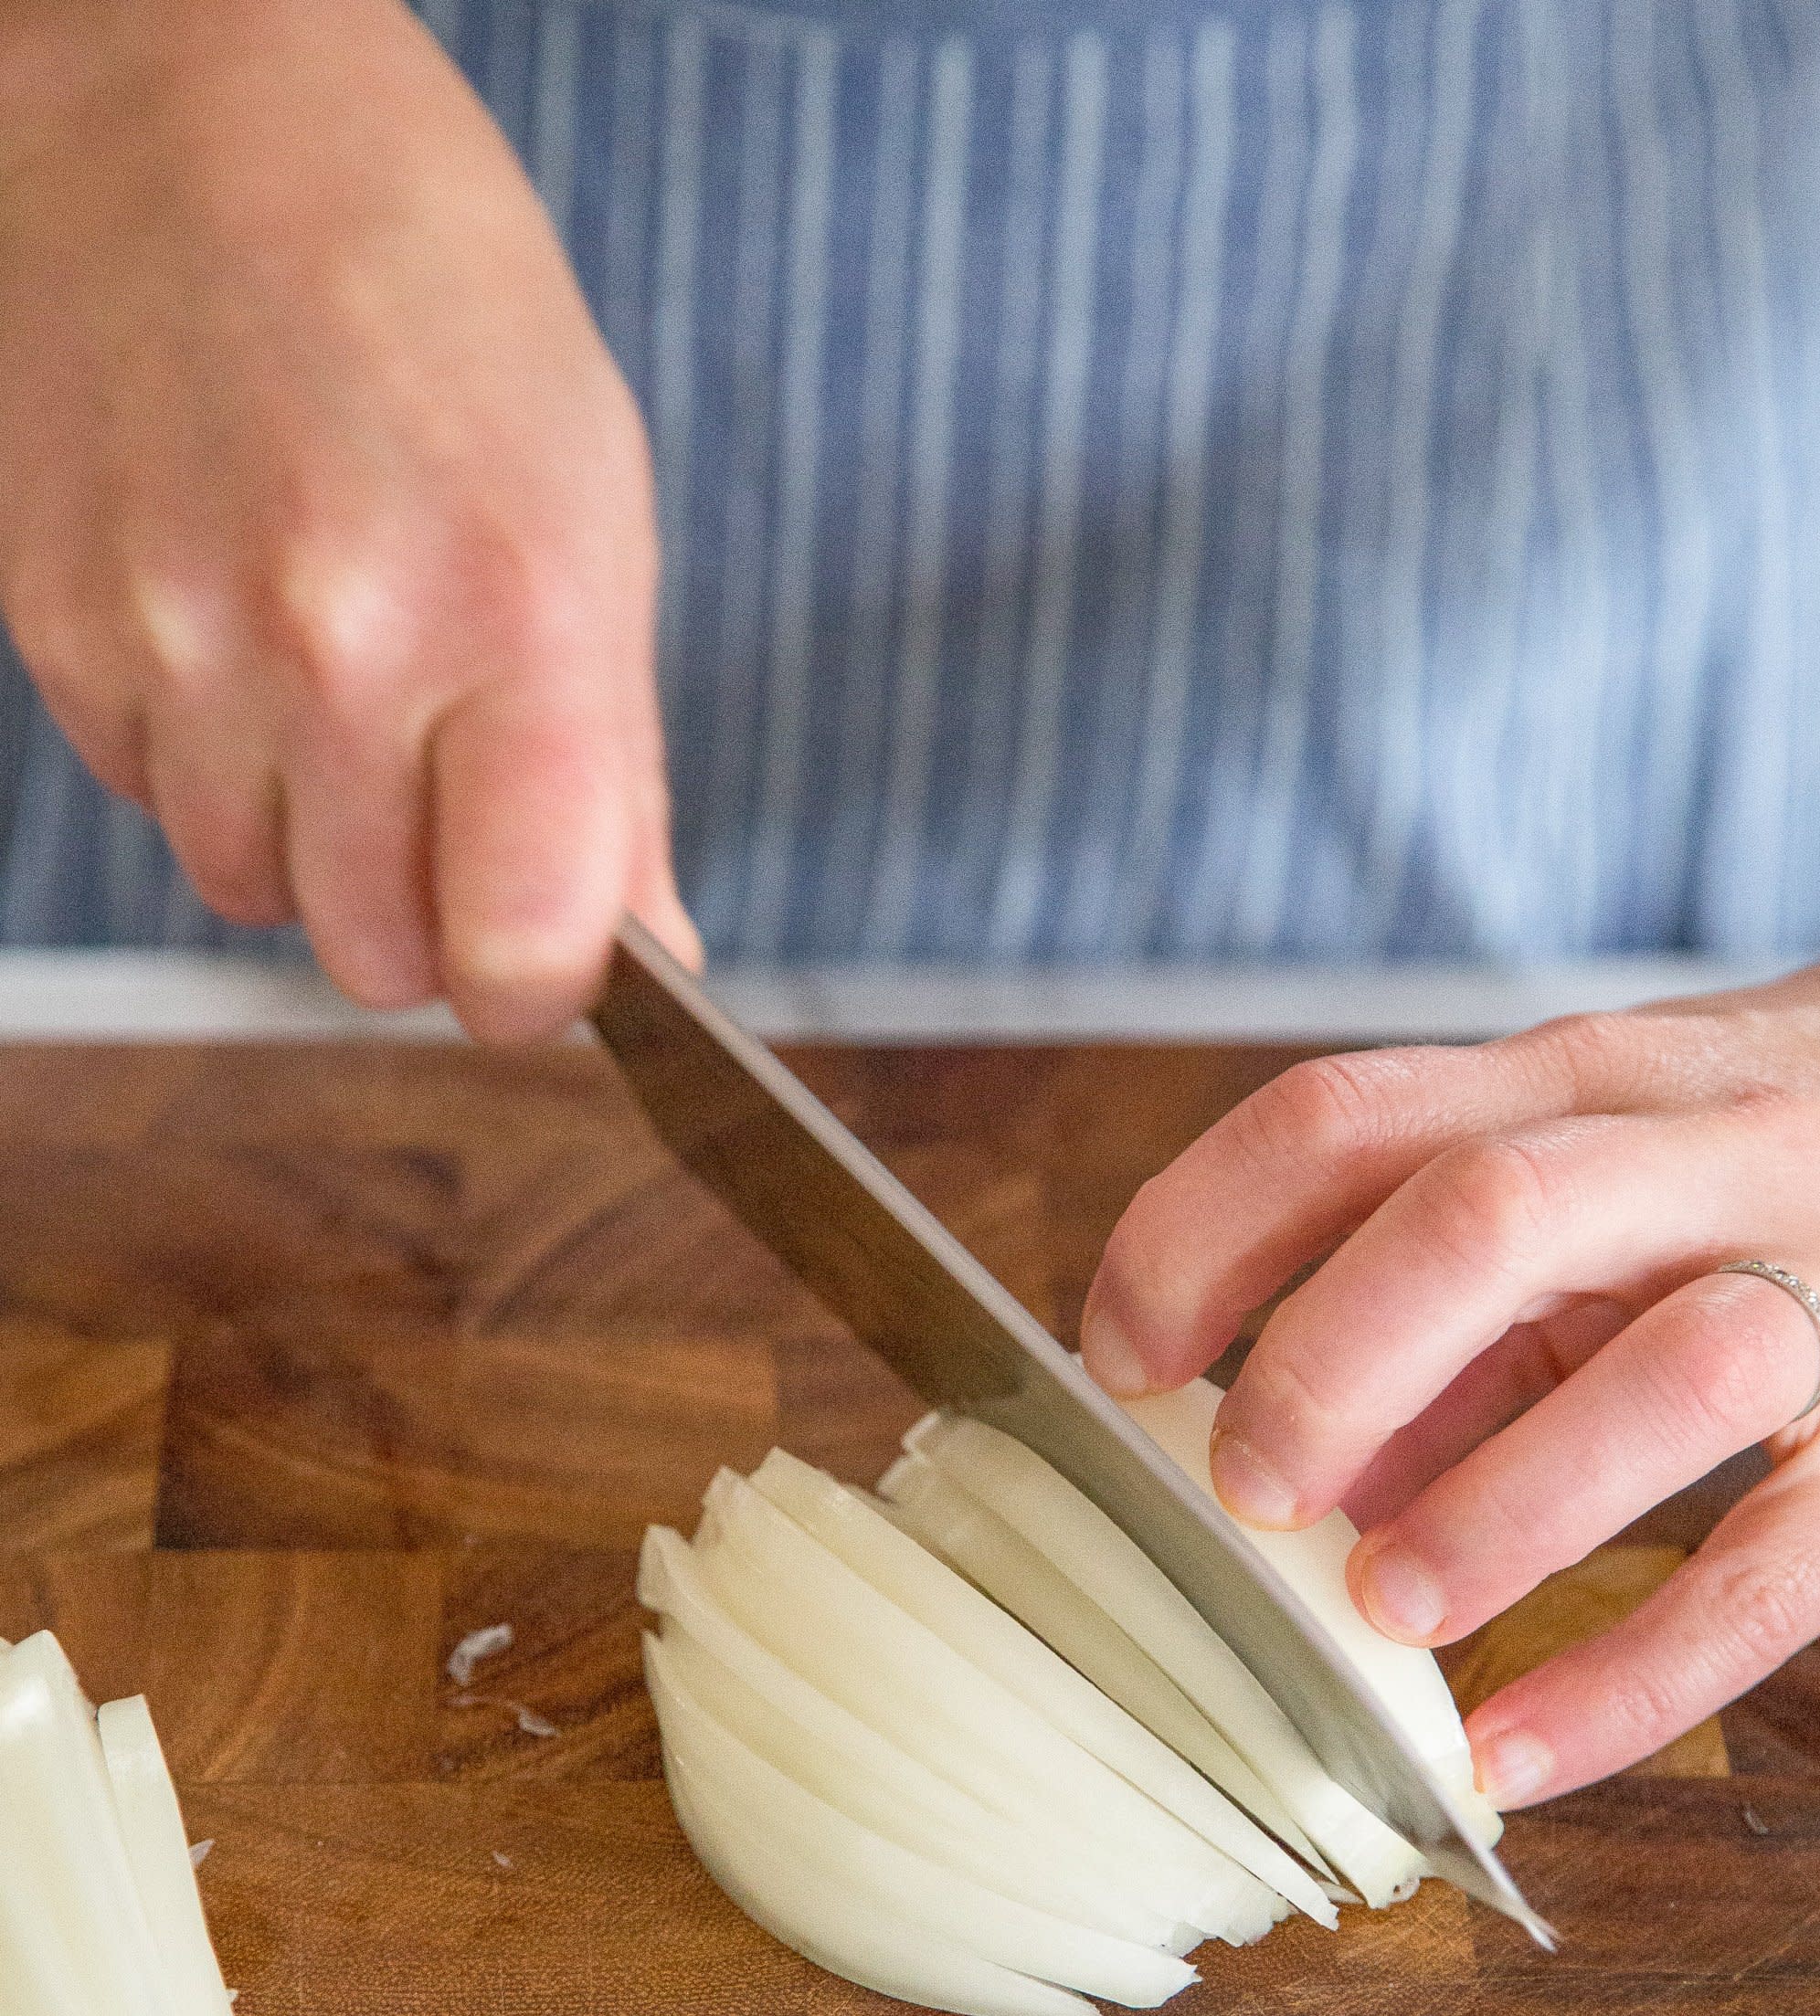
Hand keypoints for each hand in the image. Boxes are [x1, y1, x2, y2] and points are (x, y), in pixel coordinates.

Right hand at [0, 0, 696, 1037]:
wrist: (198, 121)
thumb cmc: (440, 310)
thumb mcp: (594, 519)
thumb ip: (618, 772)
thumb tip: (649, 959)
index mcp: (513, 617)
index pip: (518, 953)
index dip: (537, 984)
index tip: (544, 955)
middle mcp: (336, 646)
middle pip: (377, 957)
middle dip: (425, 914)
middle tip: (445, 789)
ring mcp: (180, 639)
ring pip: (255, 892)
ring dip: (308, 837)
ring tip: (336, 672)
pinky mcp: (64, 628)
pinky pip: (155, 799)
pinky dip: (208, 756)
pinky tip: (238, 620)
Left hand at [1081, 885, 1819, 1802]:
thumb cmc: (1757, 1154)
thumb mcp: (1593, 1172)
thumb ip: (1450, 1310)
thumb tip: (1302, 1482)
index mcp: (1579, 1081)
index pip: (1344, 1119)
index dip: (1198, 1235)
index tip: (1119, 1358)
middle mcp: (1707, 1155)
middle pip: (1487, 1214)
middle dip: (1331, 1359)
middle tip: (1246, 1493)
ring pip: (1669, 1378)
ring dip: (1496, 1504)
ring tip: (1381, 1608)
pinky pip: (1783, 1573)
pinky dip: (1637, 1681)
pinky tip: (1515, 1755)